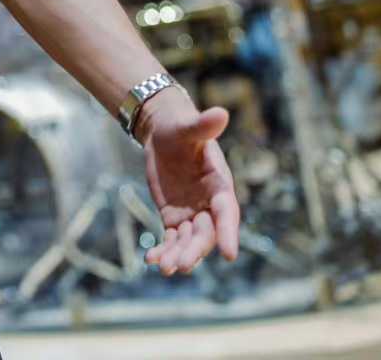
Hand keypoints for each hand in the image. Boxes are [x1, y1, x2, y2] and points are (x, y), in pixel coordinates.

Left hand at [139, 89, 240, 273]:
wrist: (165, 135)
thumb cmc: (181, 129)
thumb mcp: (189, 127)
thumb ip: (203, 126)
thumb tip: (220, 113)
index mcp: (220, 185)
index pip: (227, 213)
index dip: (229, 233)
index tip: (230, 255)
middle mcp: (209, 204)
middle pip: (206, 234)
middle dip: (195, 250)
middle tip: (180, 266)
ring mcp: (191, 213)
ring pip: (188, 241)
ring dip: (178, 255)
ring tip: (163, 267)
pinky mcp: (174, 218)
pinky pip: (171, 239)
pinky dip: (163, 250)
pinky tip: (150, 260)